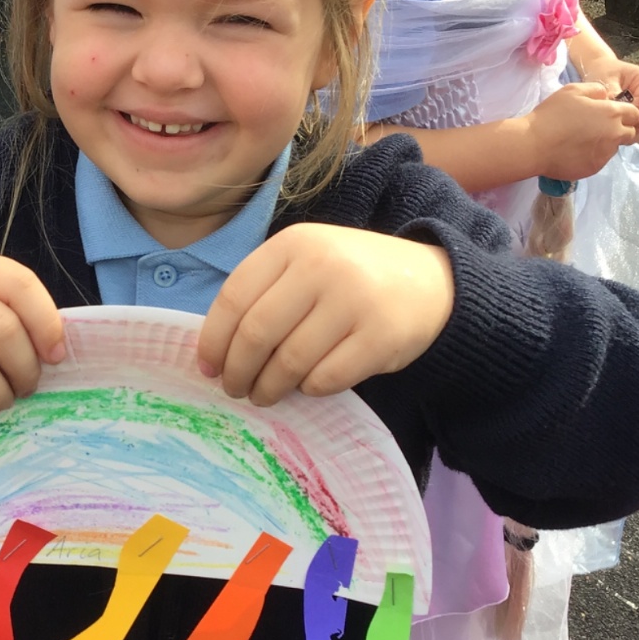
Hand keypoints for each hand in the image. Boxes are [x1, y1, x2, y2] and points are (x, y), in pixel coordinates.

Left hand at [198, 224, 454, 405]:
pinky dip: (309, 389)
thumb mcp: (305, 264)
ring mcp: (355, 299)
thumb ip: (263, 294)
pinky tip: (308, 385)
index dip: (213, 341)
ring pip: (289, 362)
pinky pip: (326, 378)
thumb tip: (213, 354)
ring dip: (268, 388)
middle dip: (237, 371)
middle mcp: (322, 266)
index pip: (234, 298)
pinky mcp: (382, 336)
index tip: (208, 368)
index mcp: (293, 244)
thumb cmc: (350, 279)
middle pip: (256, 333)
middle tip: (235, 390)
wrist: (430, 280)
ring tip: (264, 395)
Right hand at [527, 81, 638, 180]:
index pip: (635, 113)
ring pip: (614, 147)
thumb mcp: (573, 90)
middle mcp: (615, 134)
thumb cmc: (552, 115)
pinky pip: (600, 160)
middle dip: (620, 128)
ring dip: (605, 142)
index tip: (610, 113)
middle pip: (630, 132)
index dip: (625, 112)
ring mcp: (605, 154)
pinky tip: (575, 150)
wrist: (534, 145)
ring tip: (582, 139)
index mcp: (612, 113)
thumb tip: (607, 96)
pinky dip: (592, 155)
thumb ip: (596, 90)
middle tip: (597, 127)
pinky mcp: (595, 168)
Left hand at [585, 60, 638, 138]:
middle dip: (629, 123)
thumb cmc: (606, 74)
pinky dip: (629, 132)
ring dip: (629, 129)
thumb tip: (616, 110)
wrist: (606, 73)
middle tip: (610, 123)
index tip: (615, 115)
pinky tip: (617, 128)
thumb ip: (612, 95)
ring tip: (612, 125)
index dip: (631, 113)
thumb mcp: (606, 80)